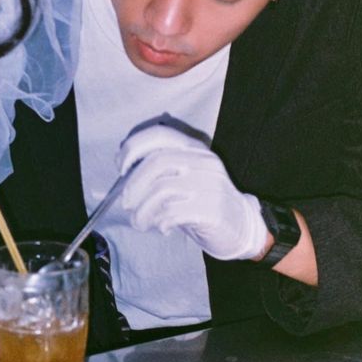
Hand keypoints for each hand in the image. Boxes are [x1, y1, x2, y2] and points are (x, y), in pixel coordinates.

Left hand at [117, 125, 267, 260]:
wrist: (241, 226)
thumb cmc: (202, 202)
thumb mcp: (184, 178)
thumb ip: (160, 171)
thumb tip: (124, 175)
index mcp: (194, 148)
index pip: (159, 134)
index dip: (133, 147)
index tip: (120, 168)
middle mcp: (203, 161)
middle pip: (157, 162)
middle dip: (133, 185)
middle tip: (127, 204)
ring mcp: (210, 184)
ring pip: (162, 190)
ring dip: (143, 210)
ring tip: (140, 222)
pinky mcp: (213, 209)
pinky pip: (174, 212)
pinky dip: (160, 221)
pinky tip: (162, 227)